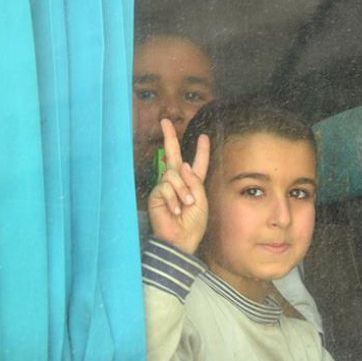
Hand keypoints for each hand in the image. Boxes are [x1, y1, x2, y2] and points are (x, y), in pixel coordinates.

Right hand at [148, 119, 209, 253]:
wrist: (181, 239)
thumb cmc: (193, 223)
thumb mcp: (201, 200)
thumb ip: (194, 181)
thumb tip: (182, 164)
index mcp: (193, 184)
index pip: (197, 163)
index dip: (201, 150)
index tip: (204, 137)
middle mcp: (178, 182)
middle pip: (173, 155)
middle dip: (169, 137)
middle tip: (164, 121)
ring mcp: (166, 187)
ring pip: (174, 175)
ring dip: (182, 191)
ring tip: (185, 206)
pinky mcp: (157, 194)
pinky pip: (166, 187)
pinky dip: (174, 199)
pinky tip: (175, 211)